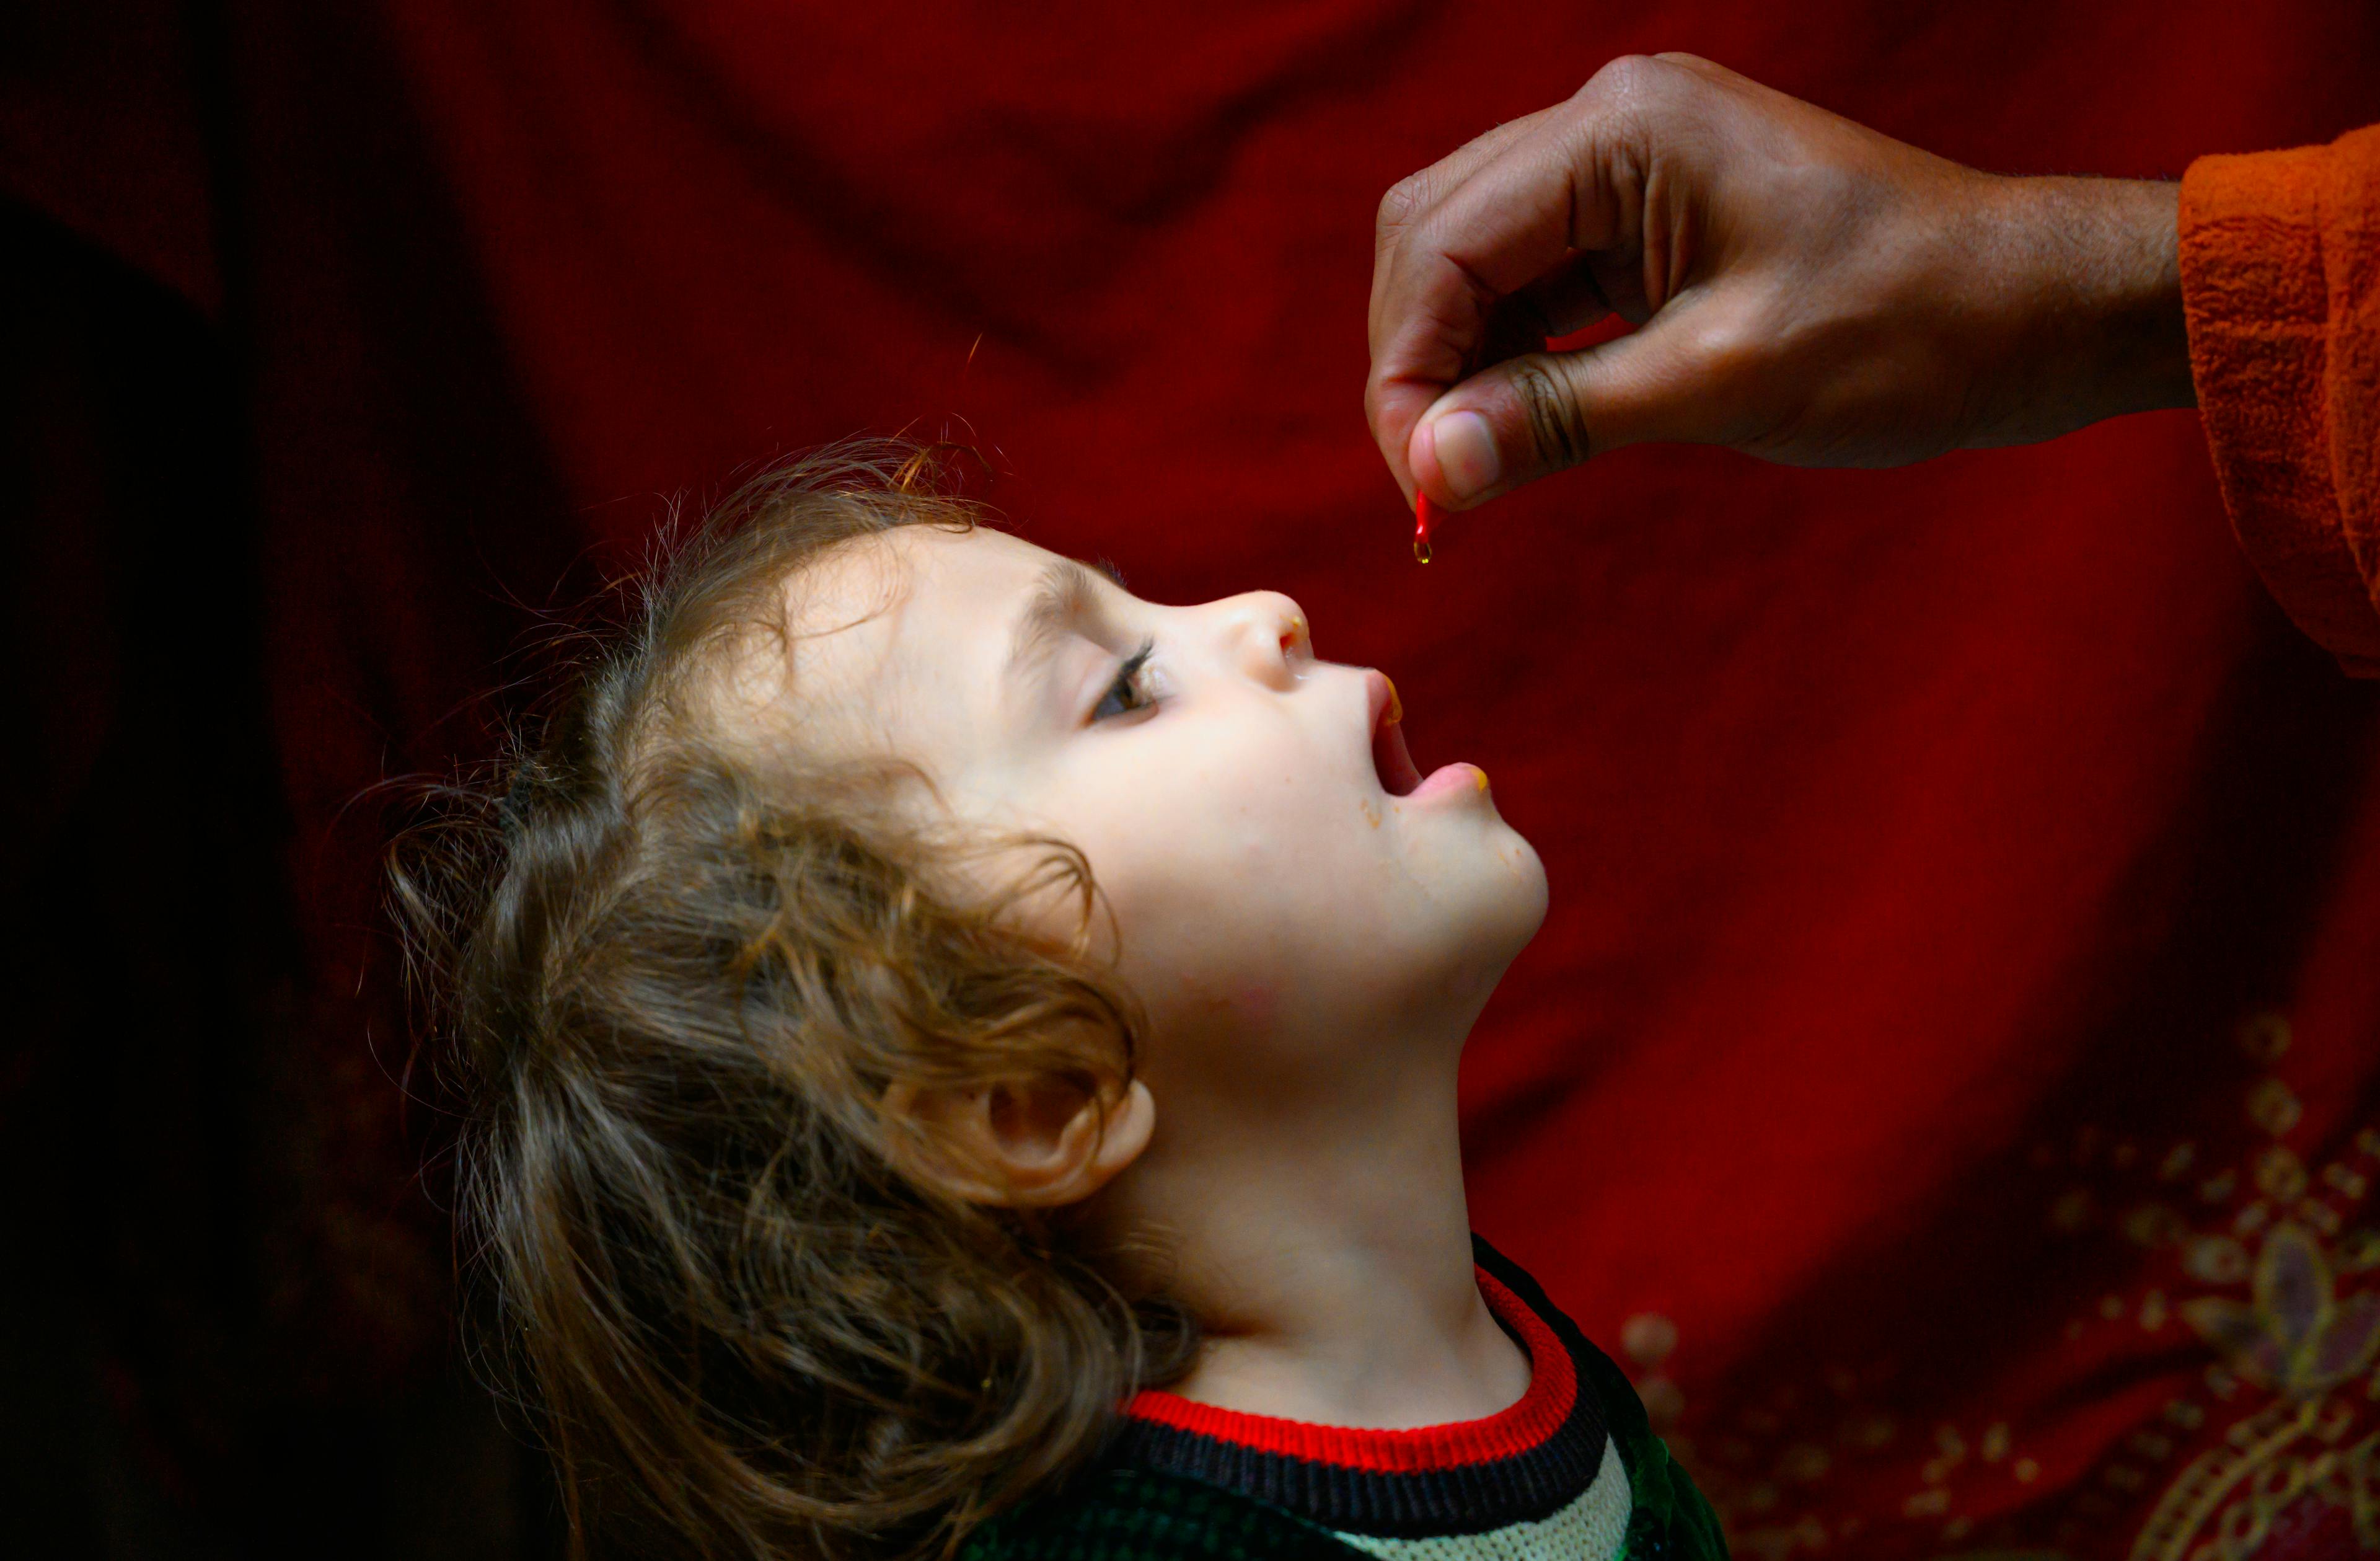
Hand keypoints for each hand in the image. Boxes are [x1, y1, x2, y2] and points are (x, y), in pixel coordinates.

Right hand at [1366, 54, 2193, 511]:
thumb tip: (1434, 469)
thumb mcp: (1725, 381)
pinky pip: (1537, 284)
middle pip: (1434, 236)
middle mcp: (1612, 126)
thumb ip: (1563, 417)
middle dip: (1416, 361)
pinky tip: (1518, 429)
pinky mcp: (1651, 220)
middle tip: (1437, 482)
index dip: (1406, 369)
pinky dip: (1512, 359)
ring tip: (1472, 468)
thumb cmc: (1910, 329)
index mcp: (1625, 132)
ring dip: (1457, 365)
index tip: (1421, 482)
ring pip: (1474, 262)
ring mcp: (1631, 168)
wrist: (2035, 312)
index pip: (1442, 242)